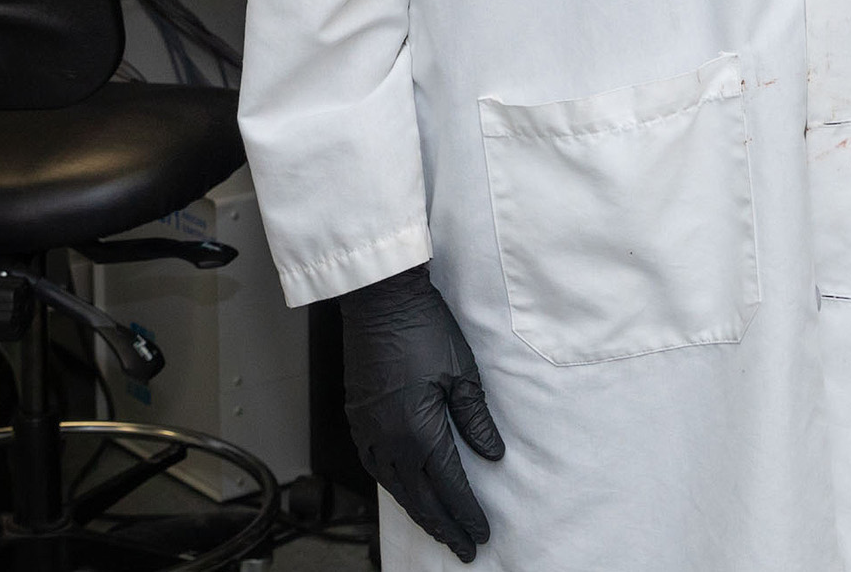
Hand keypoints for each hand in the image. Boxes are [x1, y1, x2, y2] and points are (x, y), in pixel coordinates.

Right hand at [340, 263, 504, 561]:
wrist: (381, 302)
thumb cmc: (426, 328)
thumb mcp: (462, 371)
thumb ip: (476, 418)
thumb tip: (492, 455)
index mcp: (419, 431)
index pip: (449, 486)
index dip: (466, 513)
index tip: (481, 534)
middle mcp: (390, 440)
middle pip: (420, 497)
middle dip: (444, 525)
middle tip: (463, 547)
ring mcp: (369, 431)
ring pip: (395, 487)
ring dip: (418, 511)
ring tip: (438, 528)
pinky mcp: (358, 418)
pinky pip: (375, 466)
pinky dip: (393, 486)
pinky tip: (404, 490)